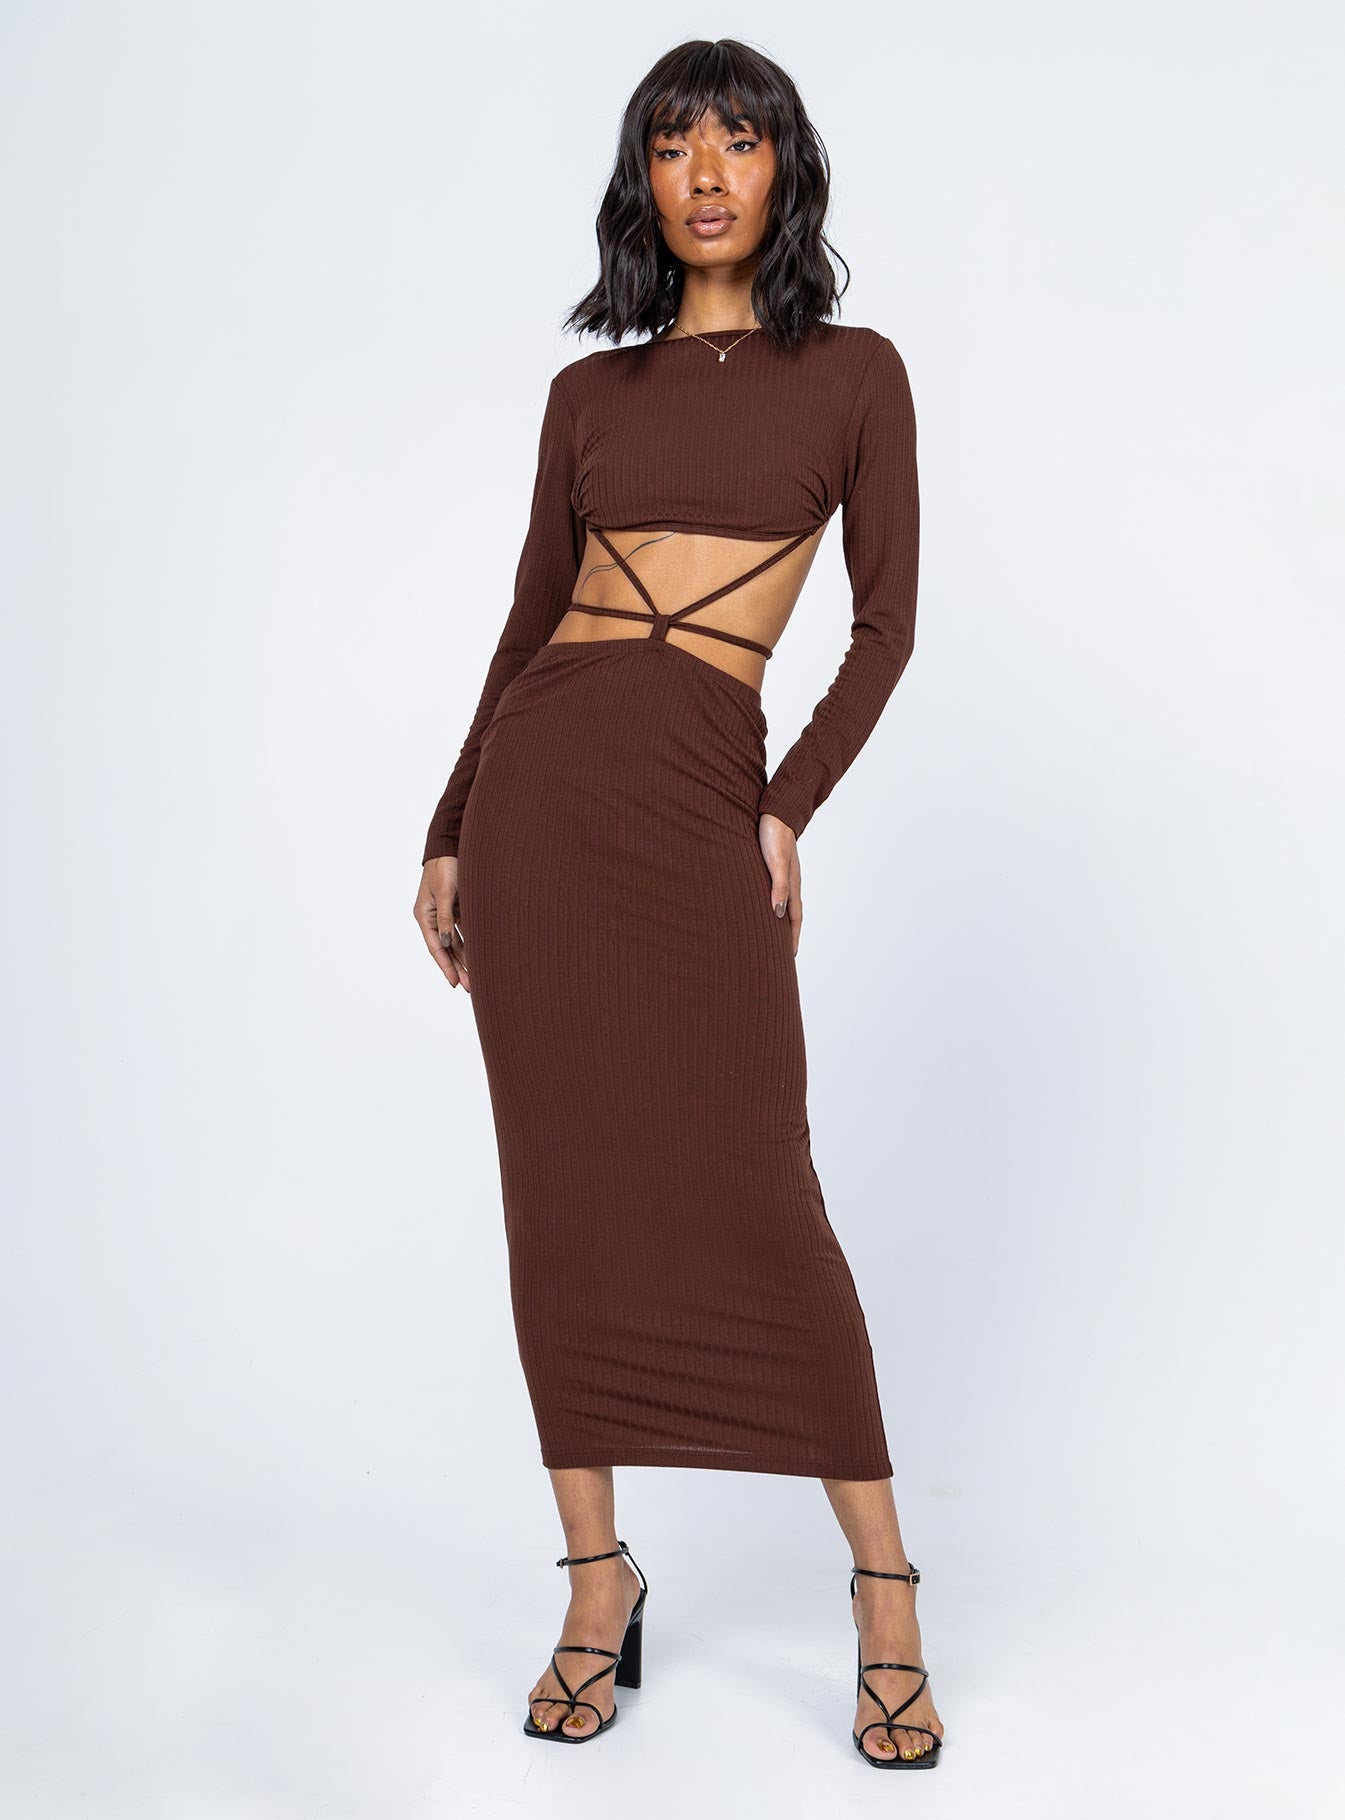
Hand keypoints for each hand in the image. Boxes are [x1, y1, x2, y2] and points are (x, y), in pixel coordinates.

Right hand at [414, 856, 469, 989]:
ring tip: (478, 977)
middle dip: (459, 968)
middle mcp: (433, 917)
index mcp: (424, 915)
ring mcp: (445, 913)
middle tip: (471, 987)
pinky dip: (472, 942)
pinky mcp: (457, 907)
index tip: (456, 983)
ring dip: (466, 958)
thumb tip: (447, 943)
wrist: (451, 845)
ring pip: (457, 942)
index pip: (436, 947)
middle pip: (447, 949)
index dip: (446, 966)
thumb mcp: (445, 892)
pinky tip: (481, 955)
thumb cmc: (445, 866)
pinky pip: (465, 930)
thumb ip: (446, 918)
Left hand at [758, 812, 801, 956]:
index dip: (792, 937)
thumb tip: (777, 913)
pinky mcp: (775, 866)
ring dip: (782, 921)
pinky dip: (775, 905)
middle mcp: (790, 881)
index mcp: (792, 884)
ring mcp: (784, 874)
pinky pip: (777, 892)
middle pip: (792, 914)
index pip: (794, 918)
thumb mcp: (775, 862)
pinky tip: (767, 906)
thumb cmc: (773, 835)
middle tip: (785, 953)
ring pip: (785, 903)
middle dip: (789, 934)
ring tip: (776, 935)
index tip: (791, 956)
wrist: (774, 811)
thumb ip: (778, 886)